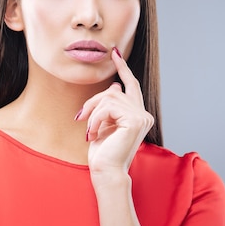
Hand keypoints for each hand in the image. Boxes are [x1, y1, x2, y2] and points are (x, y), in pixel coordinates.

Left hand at [76, 48, 153, 177]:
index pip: (131, 85)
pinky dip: (95, 120)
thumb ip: (111, 106)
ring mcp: (142, 116)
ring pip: (109, 97)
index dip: (123, 68)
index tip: (115, 52)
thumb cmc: (103, 153)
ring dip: (92, 113)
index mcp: (139, 115)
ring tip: (88, 131)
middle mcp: (144, 114)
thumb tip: (116, 86)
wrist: (106, 172)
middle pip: (115, 91)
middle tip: (80, 116)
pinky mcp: (135, 120)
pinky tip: (92, 134)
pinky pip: (108, 108)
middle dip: (94, 101)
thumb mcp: (104, 124)